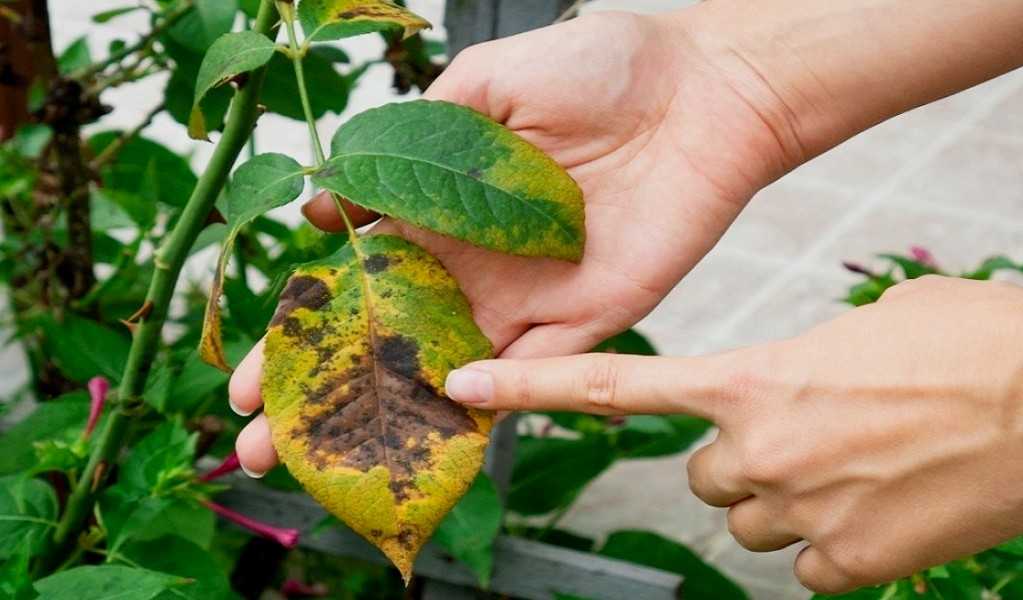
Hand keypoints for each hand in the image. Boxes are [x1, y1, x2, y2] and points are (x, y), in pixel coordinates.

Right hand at [229, 10, 805, 472]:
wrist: (705, 89)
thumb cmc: (600, 66)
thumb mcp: (487, 81)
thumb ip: (412, 139)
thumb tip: (329, 195)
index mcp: (442, 208)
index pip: (359, 281)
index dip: (305, 325)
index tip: (248, 370)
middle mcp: (478, 261)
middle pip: (389, 340)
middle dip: (326, 390)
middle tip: (260, 439)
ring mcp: (532, 296)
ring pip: (450, 369)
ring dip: (391, 415)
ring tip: (319, 456)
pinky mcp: (592, 318)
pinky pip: (535, 371)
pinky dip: (487, 397)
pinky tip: (431, 420)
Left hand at [439, 276, 1022, 593]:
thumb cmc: (970, 340)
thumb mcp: (867, 321)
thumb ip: (803, 359)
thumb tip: (800, 388)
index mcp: (752, 379)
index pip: (614, 388)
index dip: (528, 389)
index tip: (464, 386)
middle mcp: (759, 450)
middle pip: (704, 477)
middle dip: (742, 462)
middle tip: (810, 437)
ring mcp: (803, 513)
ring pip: (755, 522)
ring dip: (793, 502)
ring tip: (865, 467)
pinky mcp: (851, 564)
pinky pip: (813, 566)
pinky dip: (840, 546)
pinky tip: (888, 509)